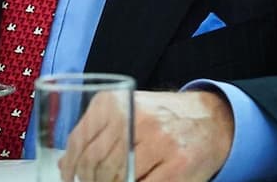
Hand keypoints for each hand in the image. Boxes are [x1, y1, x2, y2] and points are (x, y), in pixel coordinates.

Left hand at [63, 91, 232, 181]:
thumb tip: (64, 163)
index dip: (70, 166)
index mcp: (117, 102)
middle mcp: (137, 118)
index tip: (68, 177)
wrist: (211, 119)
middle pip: (96, 161)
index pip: (80, 139)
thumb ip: (97, 133)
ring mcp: (159, 142)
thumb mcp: (126, 113)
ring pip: (116, 176)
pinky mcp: (177, 166)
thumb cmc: (161, 119)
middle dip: (87, 179)